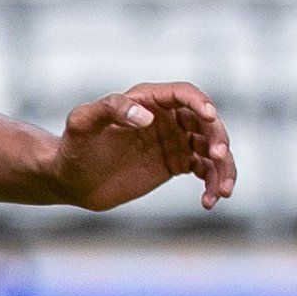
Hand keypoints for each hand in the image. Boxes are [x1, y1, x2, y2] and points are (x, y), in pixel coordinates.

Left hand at [56, 83, 235, 210]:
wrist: (72, 180)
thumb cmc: (73, 147)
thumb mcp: (82, 124)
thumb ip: (110, 110)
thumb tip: (146, 116)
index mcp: (147, 99)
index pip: (183, 93)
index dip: (200, 102)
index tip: (210, 117)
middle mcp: (167, 116)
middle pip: (206, 121)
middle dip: (218, 137)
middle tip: (217, 156)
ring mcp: (175, 140)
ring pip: (212, 147)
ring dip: (224, 166)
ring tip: (222, 191)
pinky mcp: (177, 163)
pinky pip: (205, 170)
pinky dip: (213, 183)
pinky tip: (209, 201)